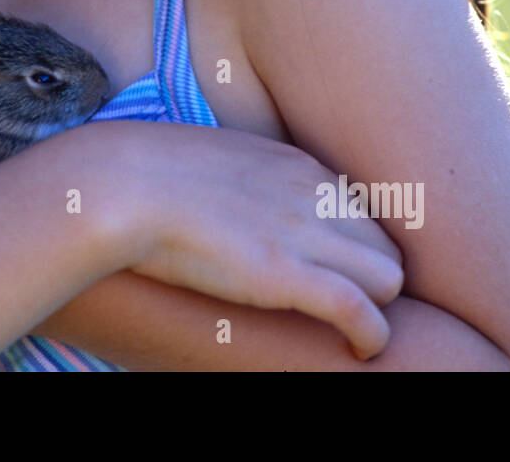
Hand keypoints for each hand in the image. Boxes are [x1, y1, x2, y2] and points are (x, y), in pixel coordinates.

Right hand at [79, 121, 405, 358]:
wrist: (122, 184)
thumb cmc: (146, 176)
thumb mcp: (212, 161)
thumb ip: (242, 181)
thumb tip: (232, 204)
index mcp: (295, 166)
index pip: (362, 209)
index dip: (354, 248)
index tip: (334, 273)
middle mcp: (312, 194)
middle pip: (385, 242)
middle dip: (373, 279)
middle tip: (345, 306)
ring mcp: (302, 232)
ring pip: (388, 277)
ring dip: (377, 307)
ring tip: (351, 329)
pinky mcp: (285, 274)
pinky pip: (361, 310)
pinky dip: (372, 335)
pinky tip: (360, 349)